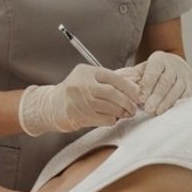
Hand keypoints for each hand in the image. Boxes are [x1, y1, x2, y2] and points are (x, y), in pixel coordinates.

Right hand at [18, 64, 142, 136]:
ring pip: (109, 107)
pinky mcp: (79, 116)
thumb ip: (111, 77)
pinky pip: (103, 119)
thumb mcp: (90, 78)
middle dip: (127, 101)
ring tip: (126, 113)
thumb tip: (137, 78)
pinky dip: (112, 119)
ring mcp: (79, 101)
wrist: (53, 105)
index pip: (114, 77)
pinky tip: (113, 118)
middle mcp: (82, 84)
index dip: (129, 87)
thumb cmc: (76, 90)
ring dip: (122, 112)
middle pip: (112, 93)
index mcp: (87, 71)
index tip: (138, 94)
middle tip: (134, 107)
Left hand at [133, 51, 191, 115]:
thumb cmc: (153, 71)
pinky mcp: (191, 86)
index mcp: (159, 59)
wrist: (175, 66)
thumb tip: (125, 86)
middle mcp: (173, 66)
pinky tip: (169, 112)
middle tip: (147, 108)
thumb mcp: (142, 69)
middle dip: (156, 96)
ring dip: (166, 102)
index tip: (140, 98)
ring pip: (176, 89)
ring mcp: (184, 76)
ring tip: (157, 112)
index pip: (154, 71)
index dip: (147, 84)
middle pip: (165, 82)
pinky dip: (177, 104)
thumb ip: (134, 76)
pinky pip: (186, 96)